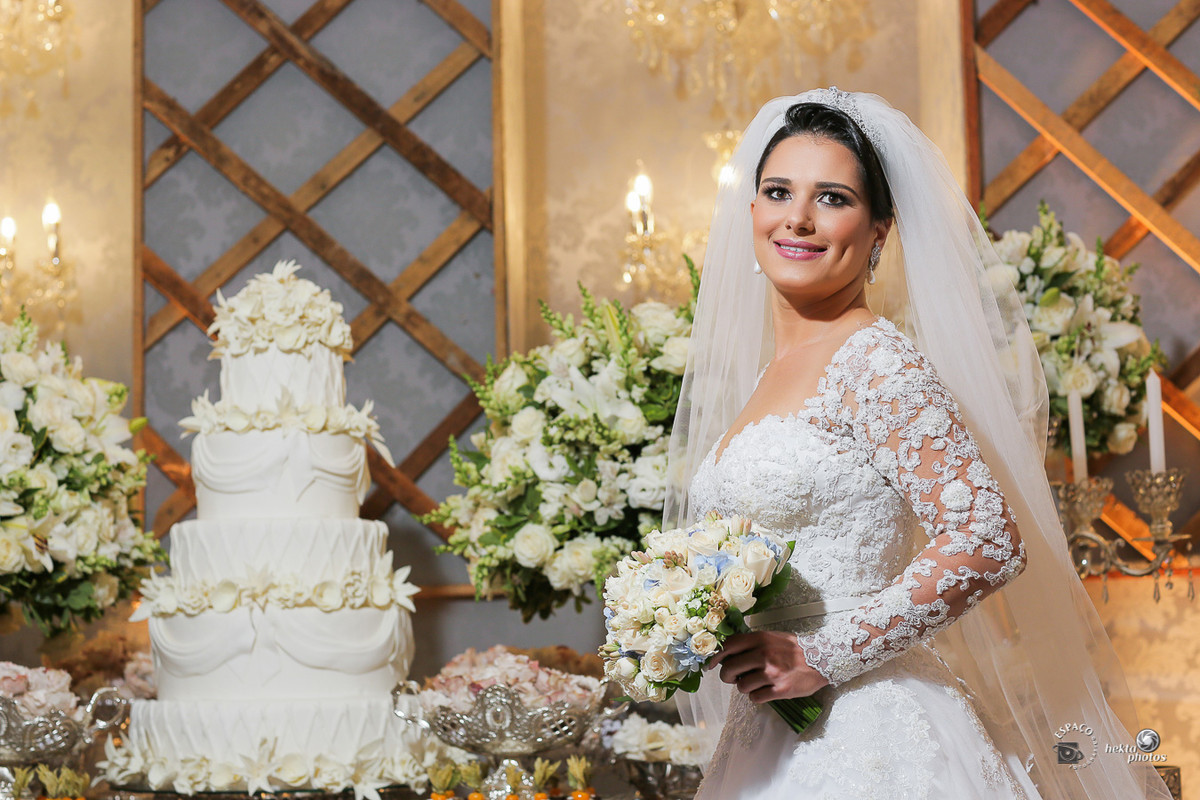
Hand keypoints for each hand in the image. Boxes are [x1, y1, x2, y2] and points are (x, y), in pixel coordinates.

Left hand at [707, 631, 828, 703]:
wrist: (823, 659)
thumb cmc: (795, 649)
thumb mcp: (772, 637)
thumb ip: (752, 643)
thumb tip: (728, 652)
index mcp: (760, 639)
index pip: (729, 646)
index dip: (717, 657)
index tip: (712, 664)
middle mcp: (764, 655)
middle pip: (729, 669)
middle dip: (727, 676)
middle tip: (733, 678)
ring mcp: (772, 673)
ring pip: (741, 686)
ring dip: (744, 687)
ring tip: (754, 684)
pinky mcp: (780, 690)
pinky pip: (755, 697)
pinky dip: (757, 696)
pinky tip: (764, 691)